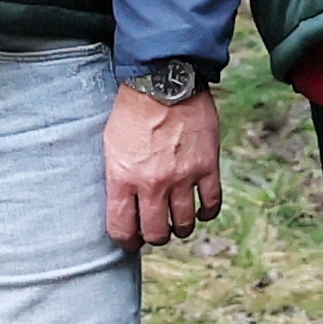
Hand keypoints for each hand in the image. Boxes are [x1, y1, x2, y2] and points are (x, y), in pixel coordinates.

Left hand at [104, 83, 221, 249]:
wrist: (164, 82)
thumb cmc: (132, 111)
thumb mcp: (110, 145)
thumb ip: (117, 177)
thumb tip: (123, 204)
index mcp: (123, 178)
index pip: (122, 228)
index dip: (126, 240)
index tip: (130, 239)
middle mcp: (152, 183)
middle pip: (156, 233)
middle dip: (154, 236)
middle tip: (155, 229)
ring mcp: (182, 177)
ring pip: (184, 225)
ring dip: (180, 228)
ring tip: (177, 221)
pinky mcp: (207, 167)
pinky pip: (211, 205)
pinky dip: (206, 213)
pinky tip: (200, 210)